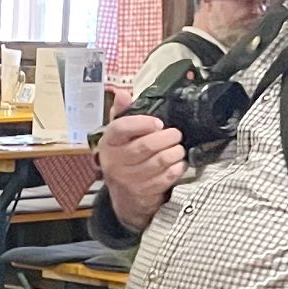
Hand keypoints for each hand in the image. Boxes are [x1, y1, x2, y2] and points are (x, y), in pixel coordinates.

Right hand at [101, 113, 186, 231]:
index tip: (158, 123)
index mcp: (108, 143)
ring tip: (179, 148)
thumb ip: (122, 113)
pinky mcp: (142, 192)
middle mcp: (114, 161)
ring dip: (175, 153)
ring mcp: (128, 179)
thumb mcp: (119, 136)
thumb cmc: (124, 157)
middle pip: (145, 146)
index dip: (142, 123)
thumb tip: (122, 93)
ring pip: (159, 161)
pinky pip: (165, 177)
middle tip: (176, 134)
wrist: (124, 195)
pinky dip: (176, 168)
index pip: (120, 128)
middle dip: (167, 138)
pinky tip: (178, 163)